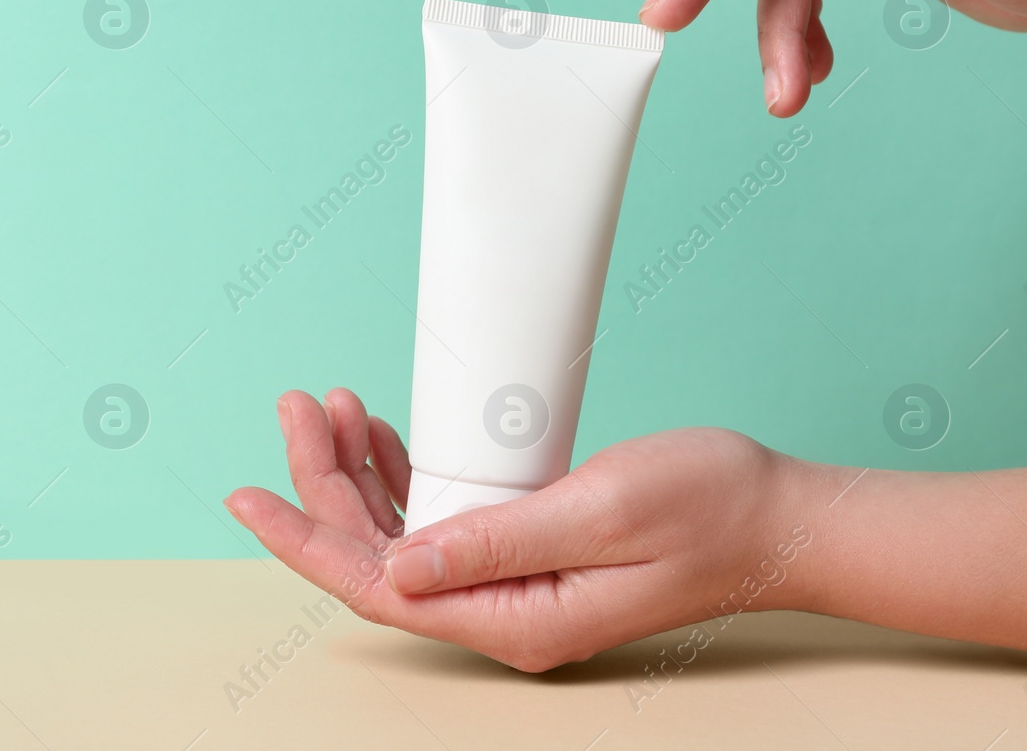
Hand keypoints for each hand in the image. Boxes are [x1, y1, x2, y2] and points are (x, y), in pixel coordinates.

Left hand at [224, 388, 810, 671]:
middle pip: (380, 555)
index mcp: (514, 617)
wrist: (779, 517)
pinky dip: (407, 474)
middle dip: (326, 483)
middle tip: (298, 409)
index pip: (378, 587)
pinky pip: (444, 521)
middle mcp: (505, 611)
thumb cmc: (709, 508)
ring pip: (405, 535)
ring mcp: (516, 585)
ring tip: (332, 408)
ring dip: (361, 473)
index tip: (248, 496)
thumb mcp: (601, 511)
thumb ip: (496, 541)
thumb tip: (398, 565)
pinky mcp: (530, 553)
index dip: (305, 541)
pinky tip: (386, 437)